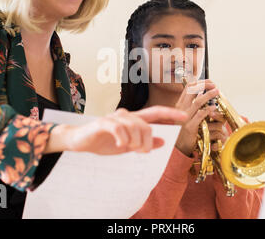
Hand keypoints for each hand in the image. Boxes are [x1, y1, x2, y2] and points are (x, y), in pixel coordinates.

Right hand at [51, 106, 187, 155]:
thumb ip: (144, 142)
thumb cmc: (103, 142)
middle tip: (141, 152)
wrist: (79, 141)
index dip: (170, 113)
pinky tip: (120, 145)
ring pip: (134, 126)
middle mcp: (126, 115)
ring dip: (135, 141)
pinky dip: (122, 138)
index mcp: (133, 120)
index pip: (155, 113)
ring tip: (129, 149)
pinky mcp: (103, 122)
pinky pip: (118, 128)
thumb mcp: (127, 146)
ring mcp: (114, 118)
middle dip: (147, 141)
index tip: (184, 117)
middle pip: (146, 125)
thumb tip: (163, 141)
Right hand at [174, 79, 219, 155]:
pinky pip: (200, 115)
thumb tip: (203, 96)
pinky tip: (213, 107)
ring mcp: (185, 118)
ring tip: (217, 91)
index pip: (188, 87)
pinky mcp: (190, 127)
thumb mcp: (184, 115)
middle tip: (214, 85)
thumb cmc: (182, 131)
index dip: (199, 82)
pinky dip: (208, 110)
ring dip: (208, 95)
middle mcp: (181, 109)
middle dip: (204, 85)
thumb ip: (191, 106)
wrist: (177, 147)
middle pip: (192, 90)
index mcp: (180, 104)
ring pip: (197, 101)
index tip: (209, 82)